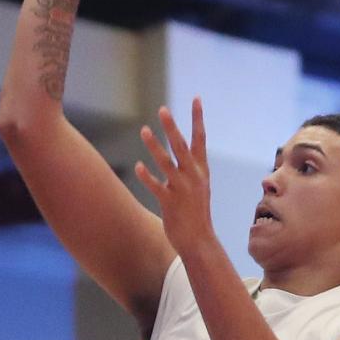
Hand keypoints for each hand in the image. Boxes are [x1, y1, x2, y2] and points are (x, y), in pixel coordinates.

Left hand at [135, 97, 214, 257]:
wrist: (199, 240)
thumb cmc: (196, 213)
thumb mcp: (199, 187)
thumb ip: (189, 169)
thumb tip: (179, 154)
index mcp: (201, 171)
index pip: (200, 139)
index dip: (198, 118)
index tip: (196, 98)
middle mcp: (193, 177)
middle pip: (181, 146)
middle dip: (171, 127)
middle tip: (162, 109)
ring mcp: (182, 189)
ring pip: (166, 163)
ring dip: (154, 146)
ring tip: (144, 130)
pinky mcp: (170, 203)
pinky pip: (157, 186)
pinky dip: (147, 177)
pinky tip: (138, 167)